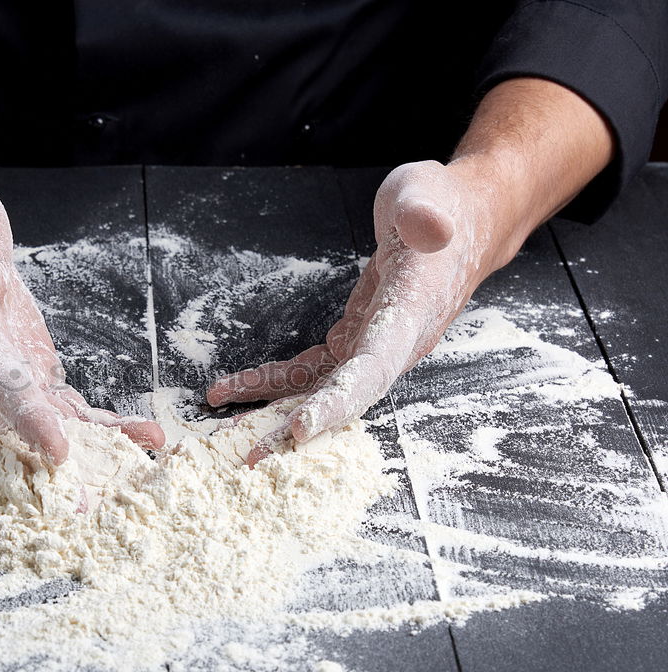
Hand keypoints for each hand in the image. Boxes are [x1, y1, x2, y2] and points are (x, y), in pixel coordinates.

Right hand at [0, 181, 164, 464]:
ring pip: (54, 422)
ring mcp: (12, 374)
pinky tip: (141, 434)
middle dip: (60, 460)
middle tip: (88, 500)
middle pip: (24, 422)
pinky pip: (70, 406)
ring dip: (95, 448)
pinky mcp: (34, 372)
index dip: (26, 416)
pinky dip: (105, 424)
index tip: (56, 449)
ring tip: (140, 461)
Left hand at [206, 160, 510, 465]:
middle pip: (343, 396)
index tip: (301, 429)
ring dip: (276, 409)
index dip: (338, 402)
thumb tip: (428, 227)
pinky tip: (239, 387)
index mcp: (412, 314)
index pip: (373, 368)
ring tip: (229, 427)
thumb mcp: (429, 195)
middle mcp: (394, 343)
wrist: (462, 220)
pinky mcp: (355, 338)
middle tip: (251, 455)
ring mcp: (373, 346)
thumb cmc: (445, 205)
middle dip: (296, 426)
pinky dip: (275, 379)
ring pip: (321, 389)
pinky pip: (311, 369)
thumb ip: (423, 215)